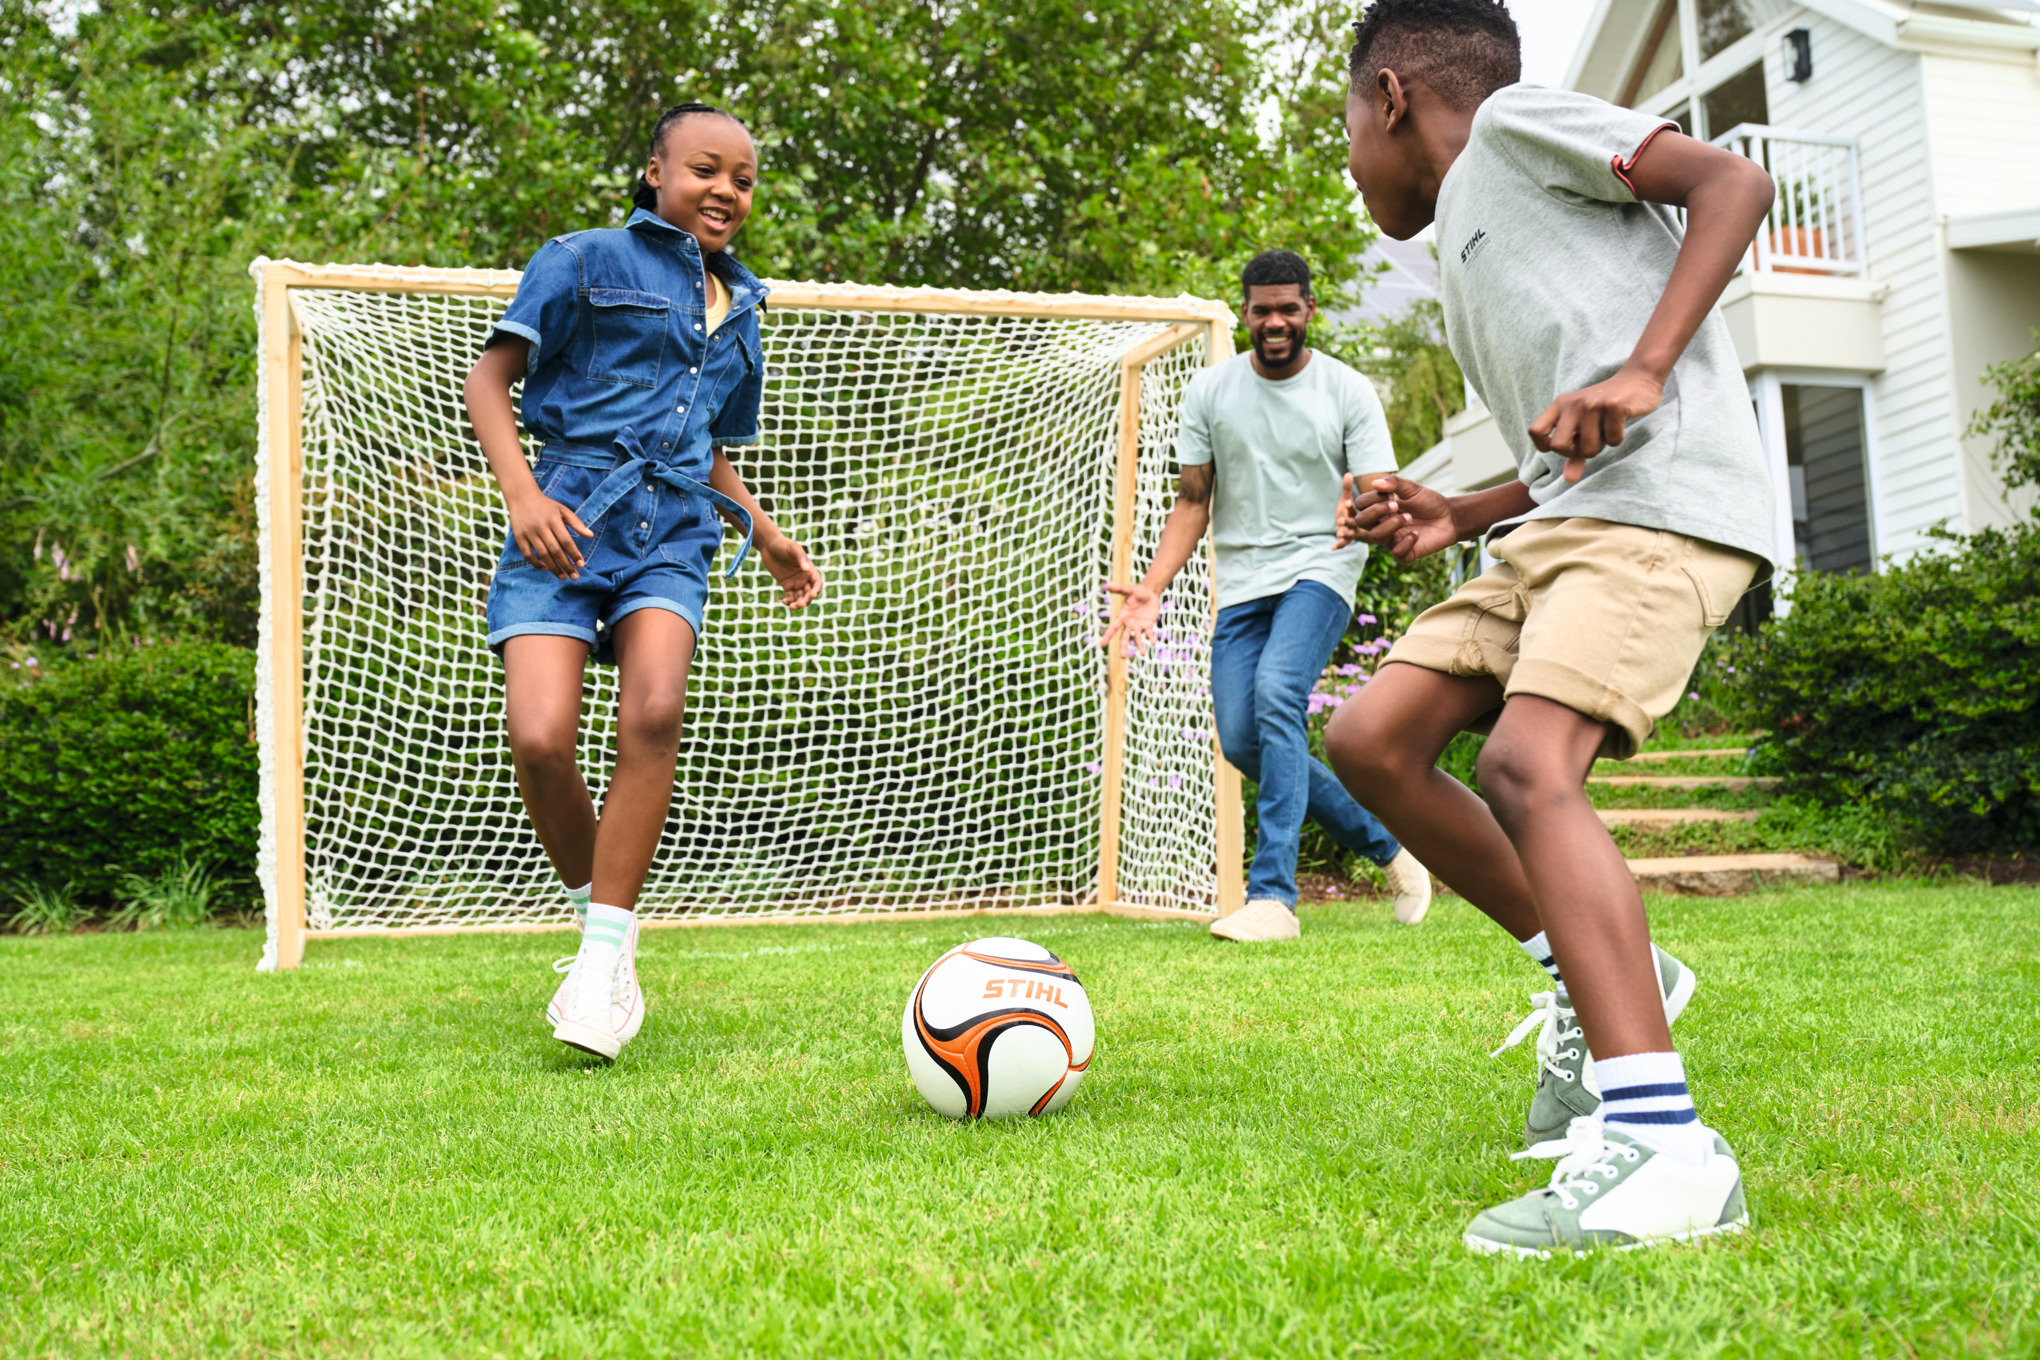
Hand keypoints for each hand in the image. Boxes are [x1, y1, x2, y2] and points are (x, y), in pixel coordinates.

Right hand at [507, 488, 593, 579]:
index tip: (582, 564)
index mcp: (553, 520)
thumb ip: (576, 523)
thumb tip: (591, 535)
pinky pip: (527, 554)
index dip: (574, 553)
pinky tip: (546, 567)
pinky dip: (536, 563)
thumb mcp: (563, 510)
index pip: (566, 540)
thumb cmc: (546, 505)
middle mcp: (541, 527)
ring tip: (563, 577)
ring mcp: (529, 532)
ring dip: (553, 568)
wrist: (521, 496)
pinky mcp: (519, 537)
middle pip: (555, 550)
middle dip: (566, 565)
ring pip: (542, 554)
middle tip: (575, 576)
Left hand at [760, 535, 822, 608]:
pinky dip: (789, 601)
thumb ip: (801, 559)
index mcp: (810, 569)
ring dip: (798, 603)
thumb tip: (807, 570)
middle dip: (806, 600)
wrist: (769, 545)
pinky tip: (784, 602)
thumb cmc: (783, 545)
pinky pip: (790, 596)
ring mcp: (795, 582)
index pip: (817, 583)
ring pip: (800, 597)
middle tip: (800, 604)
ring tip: (792, 607)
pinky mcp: (786, 585)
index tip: (812, 595)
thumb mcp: (793, 549)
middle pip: (809, 593)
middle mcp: (804, 577)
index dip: (816, 590)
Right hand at [1099, 582, 1160, 656]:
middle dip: (1124, 647)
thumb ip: (1118, 589)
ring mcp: (1139, 625)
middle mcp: (1129, 623)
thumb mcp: (1127, 590)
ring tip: (1143, 654)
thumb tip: (1107, 585)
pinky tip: (1153, 642)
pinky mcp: (1148, 625)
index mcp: (1122, 617)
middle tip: (1123, 657)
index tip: (1101, 645)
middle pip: (1125, 637)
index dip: (1107, 636)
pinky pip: (1149, 633)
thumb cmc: (1136, 591)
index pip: (1113, 628)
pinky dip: (1151, 638)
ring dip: (1139, 645)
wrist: (1149, 592)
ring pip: (1138, 638)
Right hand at [1338, 473, 1459, 562]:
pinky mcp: (1405, 553)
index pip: (1360, 505)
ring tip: (1409, 518)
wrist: (1450, 517)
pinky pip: (1396, 552)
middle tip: (1397, 505)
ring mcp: (1392, 540)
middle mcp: (1382, 525)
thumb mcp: (1412, 489)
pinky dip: (1406, 542)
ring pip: (1375, 536)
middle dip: (1376, 511)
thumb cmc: (1429, 502)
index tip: (1392, 494)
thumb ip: (1395, 484)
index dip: (1371, 498)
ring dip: (1392, 524)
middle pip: (1361, 521)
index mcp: (1380, 509)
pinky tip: (1417, 534)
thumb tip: (1374, 483)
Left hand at [1528, 367, 1663, 482]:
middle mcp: (1572, 404)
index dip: (1544, 446)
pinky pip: (1612, 440)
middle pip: (1559, 447)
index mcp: (1560, 405)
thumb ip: (1575, 452)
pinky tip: (1620, 424)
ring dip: (1602, 446)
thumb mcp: (1585, 425)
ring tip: (1606, 430)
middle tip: (1590, 442)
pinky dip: (1617, 438)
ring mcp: (1593, 404)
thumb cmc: (1606, 407)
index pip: (1535, 431)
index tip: (1564, 446)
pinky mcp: (1614, 406)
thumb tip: (1569, 480)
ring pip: (1589, 449)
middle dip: (1577, 453)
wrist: (1638, 378)